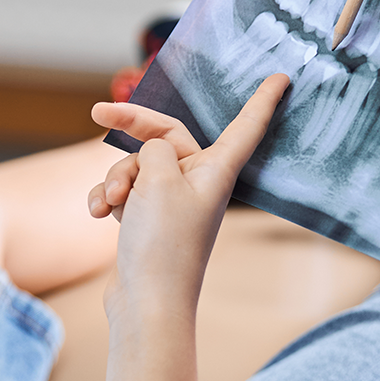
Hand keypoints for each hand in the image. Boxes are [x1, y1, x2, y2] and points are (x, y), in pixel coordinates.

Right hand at [86, 73, 288, 319]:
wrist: (146, 302)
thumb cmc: (163, 244)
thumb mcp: (157, 178)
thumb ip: (155, 148)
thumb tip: (150, 155)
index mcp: (216, 169)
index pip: (246, 125)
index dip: (263, 100)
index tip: (282, 78)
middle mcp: (198, 182)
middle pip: (166, 135)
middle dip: (132, 127)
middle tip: (98, 111)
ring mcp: (173, 202)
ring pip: (137, 165)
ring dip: (115, 176)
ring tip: (110, 202)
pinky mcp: (149, 220)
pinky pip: (125, 191)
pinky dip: (108, 197)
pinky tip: (98, 214)